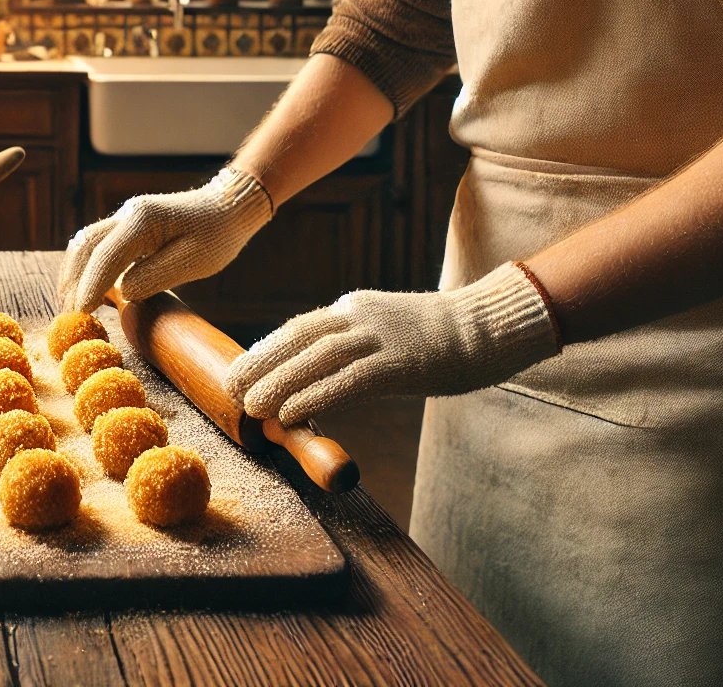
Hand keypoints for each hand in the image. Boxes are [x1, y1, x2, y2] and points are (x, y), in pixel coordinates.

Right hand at [57, 167, 273, 313]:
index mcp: (143, 220)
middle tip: (67, 316)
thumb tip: (123, 291)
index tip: (79, 314)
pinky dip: (83, 266)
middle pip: (85, 248)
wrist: (228, 206)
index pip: (105, 257)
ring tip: (69, 304)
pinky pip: (95, 244)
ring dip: (73, 274)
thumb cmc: (217, 235)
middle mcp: (127, 214)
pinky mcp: (127, 224)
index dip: (89, 287)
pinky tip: (81, 286)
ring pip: (85, 244)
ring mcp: (125, 216)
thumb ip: (156, 276)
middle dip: (73, 283)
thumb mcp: (194, 261)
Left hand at [222, 262, 558, 424]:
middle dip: (258, 364)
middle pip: (295, 338)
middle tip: (229, 389)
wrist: (493, 326)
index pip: (298, 328)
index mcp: (355, 308)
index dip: (265, 350)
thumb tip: (323, 371)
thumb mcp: (390, 330)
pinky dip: (313, 396)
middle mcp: (359, 316)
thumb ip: (357, 344)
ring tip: (249, 406)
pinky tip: (290, 413)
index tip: (240, 370)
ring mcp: (380, 337)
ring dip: (277, 383)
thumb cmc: (444, 337)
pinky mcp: (400, 362)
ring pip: (314, 359)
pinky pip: (347, 380)